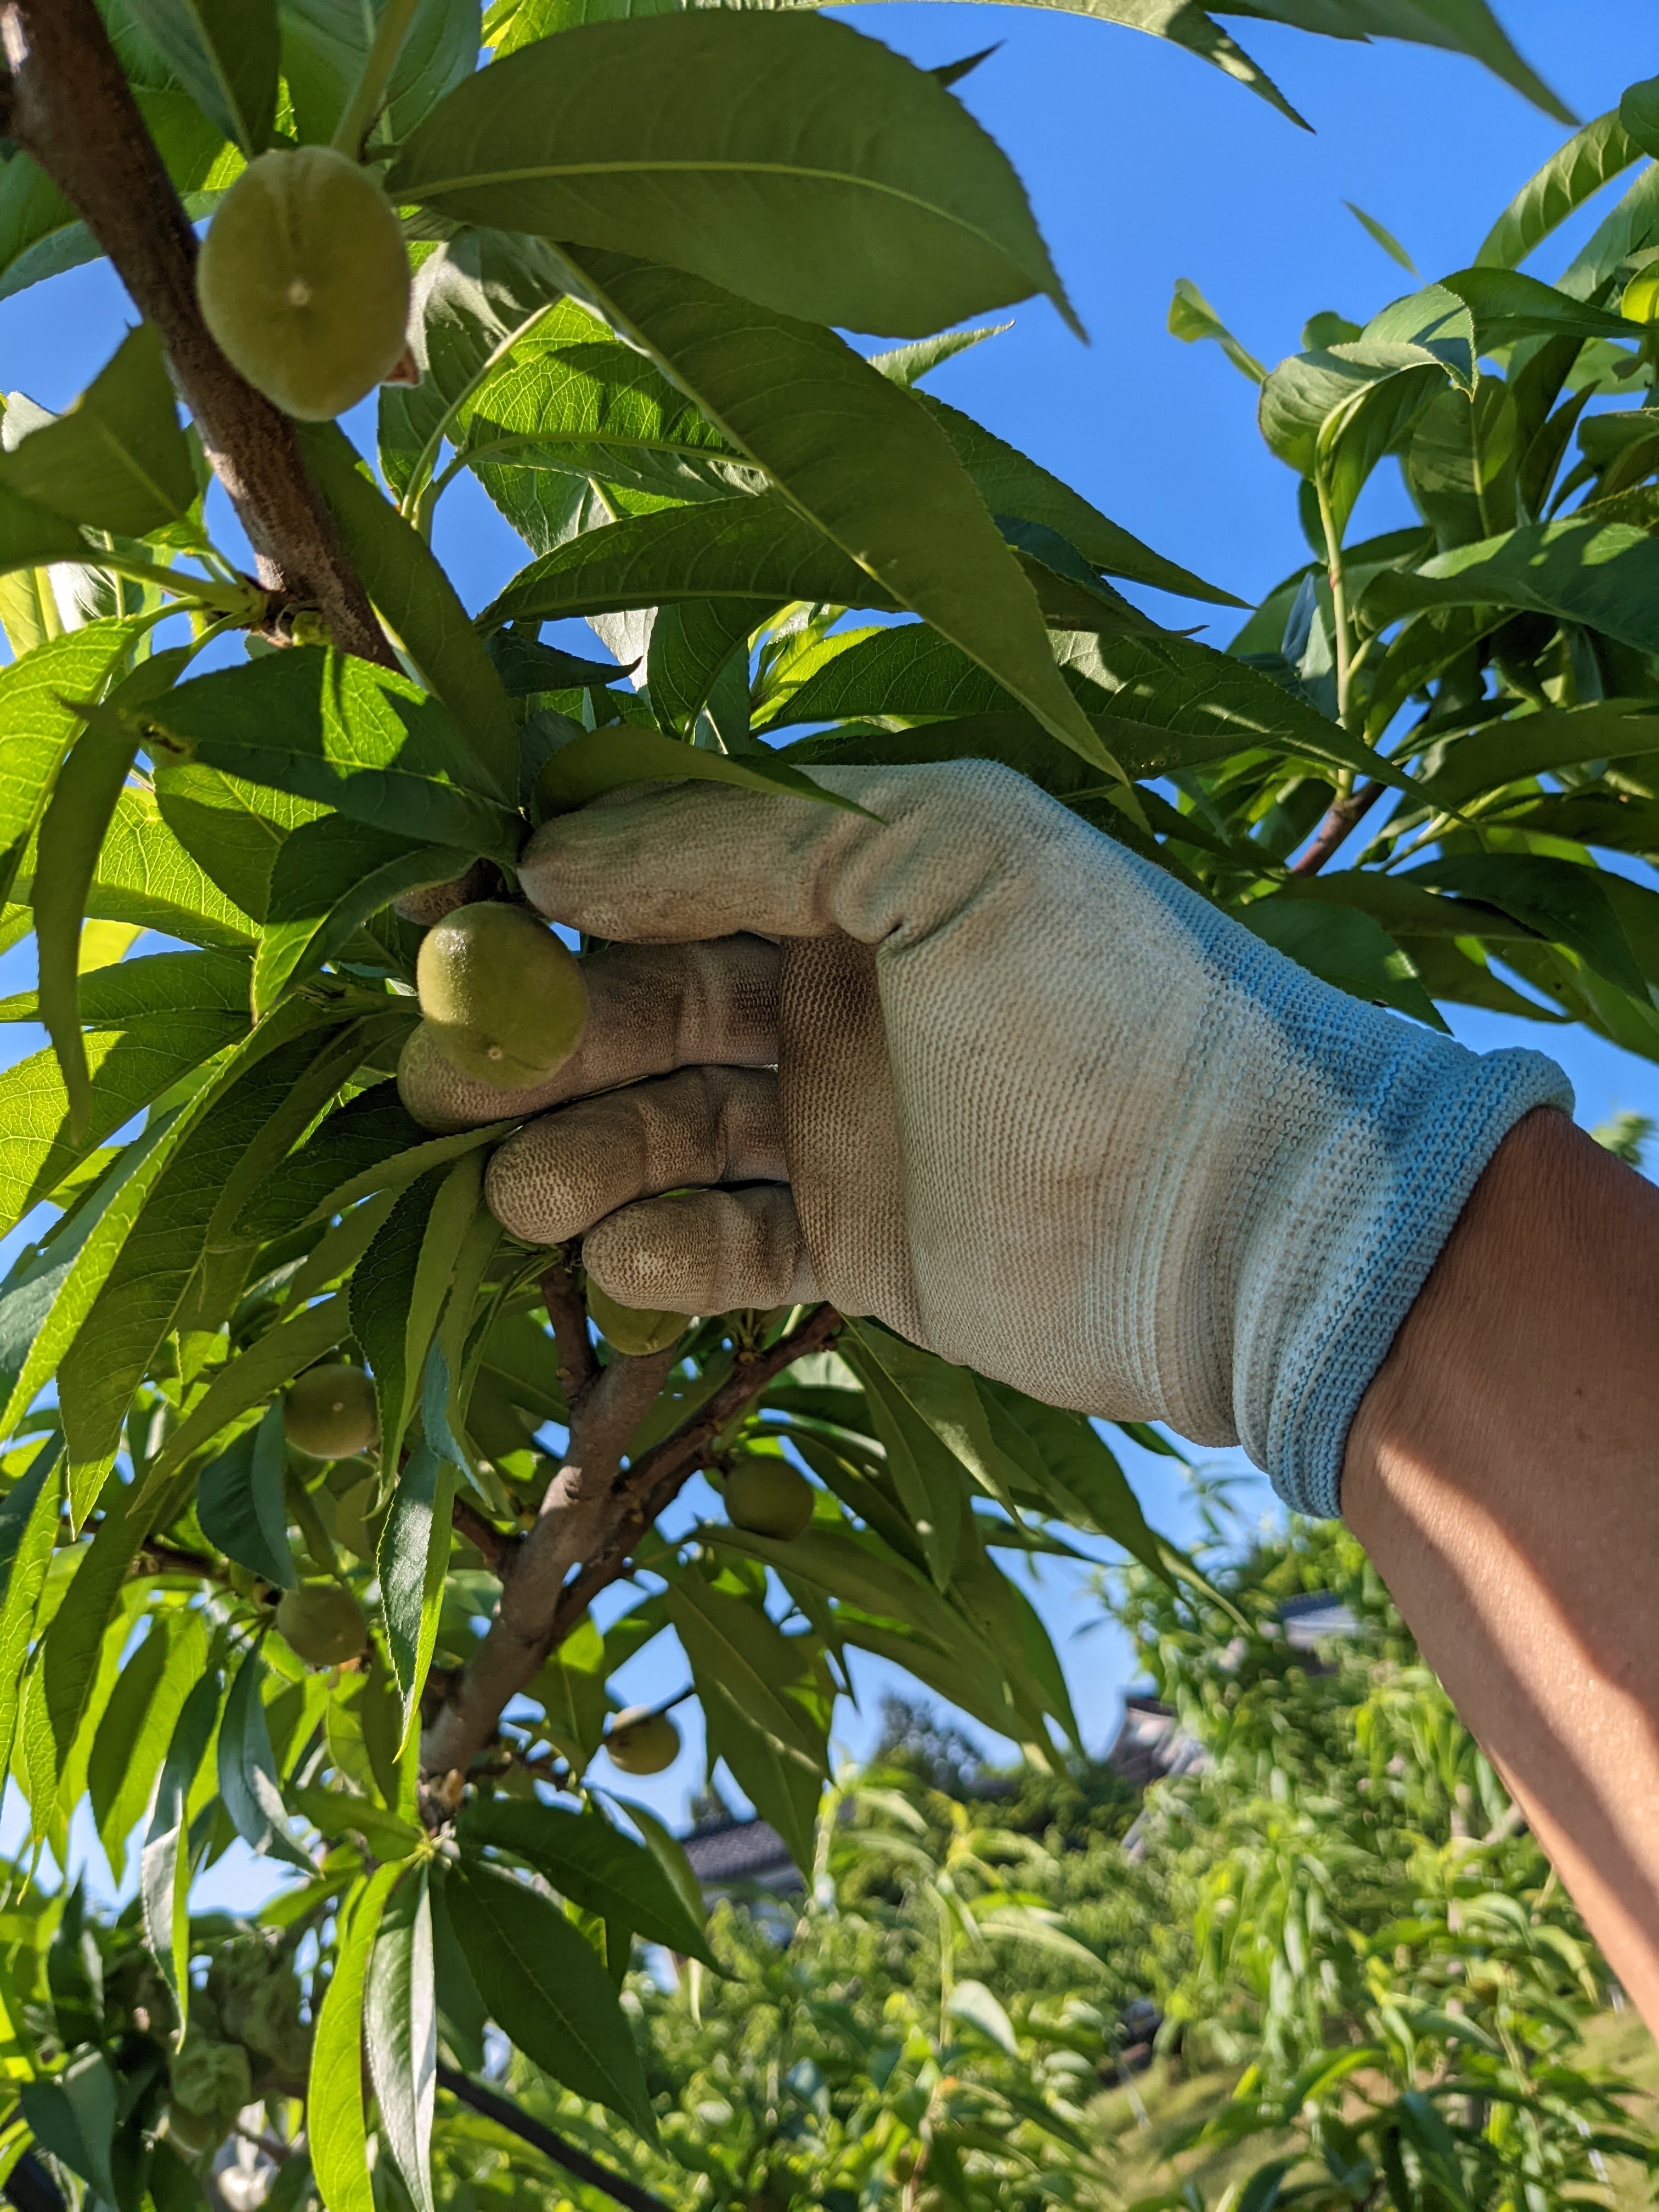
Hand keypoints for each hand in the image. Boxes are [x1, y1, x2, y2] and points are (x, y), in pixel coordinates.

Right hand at [398, 759, 1566, 1515]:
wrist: (1242, 1208)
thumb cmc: (1106, 998)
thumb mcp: (944, 852)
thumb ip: (749, 834)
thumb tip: (559, 850)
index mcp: (861, 874)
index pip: (669, 869)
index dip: (552, 893)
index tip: (438, 925)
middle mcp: (841, 990)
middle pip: (644, 1005)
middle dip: (537, 1039)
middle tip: (436, 1081)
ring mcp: (847, 1124)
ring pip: (668, 1128)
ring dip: (584, 1155)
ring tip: (524, 1186)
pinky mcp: (860, 1247)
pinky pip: (728, 1242)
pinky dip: (667, 1251)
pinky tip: (627, 1253)